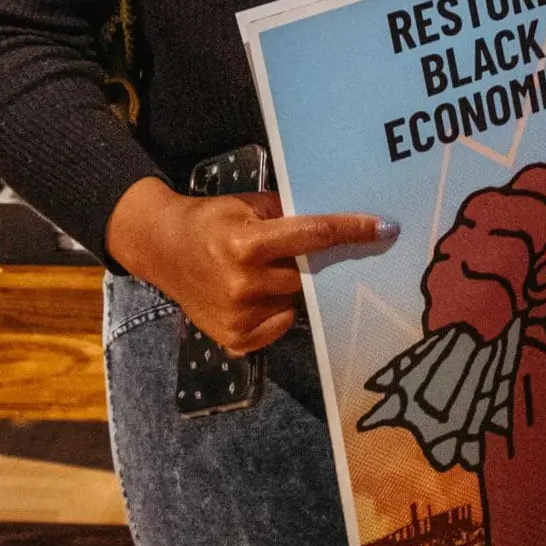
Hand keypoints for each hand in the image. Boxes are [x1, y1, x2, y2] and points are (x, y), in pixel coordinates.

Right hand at [105, 177, 391, 353]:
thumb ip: (286, 214)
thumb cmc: (208, 220)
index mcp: (246, 245)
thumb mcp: (246, 206)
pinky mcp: (236, 340)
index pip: (313, 236)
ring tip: (258, 273)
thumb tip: (332, 224)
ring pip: (294, 301)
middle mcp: (243, 284)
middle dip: (304, 263)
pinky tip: (253, 295)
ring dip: (287, 286)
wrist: (161, 248)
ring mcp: (239, 316)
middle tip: (284, 252)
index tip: (385, 228)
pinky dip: (276, 310)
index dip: (352, 230)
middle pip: (306, 274)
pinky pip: (280, 325)